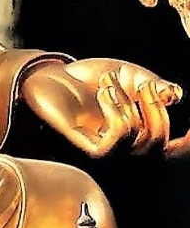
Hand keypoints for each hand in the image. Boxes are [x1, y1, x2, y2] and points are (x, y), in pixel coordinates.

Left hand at [21, 58, 189, 157]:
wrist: (52, 75)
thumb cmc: (89, 79)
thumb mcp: (128, 76)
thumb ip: (154, 86)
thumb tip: (176, 95)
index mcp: (140, 135)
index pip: (172, 151)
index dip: (187, 144)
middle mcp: (126, 149)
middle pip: (158, 143)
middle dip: (156, 108)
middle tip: (144, 85)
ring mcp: (107, 150)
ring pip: (138, 138)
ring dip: (129, 103)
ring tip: (110, 85)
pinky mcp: (89, 148)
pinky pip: (117, 138)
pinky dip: (116, 110)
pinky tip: (104, 94)